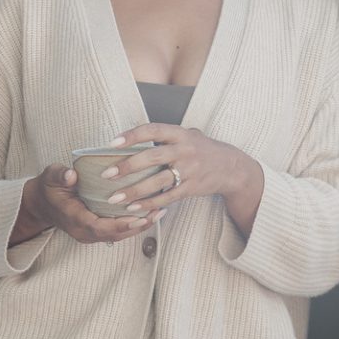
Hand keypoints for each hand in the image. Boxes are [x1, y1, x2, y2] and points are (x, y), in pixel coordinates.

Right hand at [10, 163, 165, 247]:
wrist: (41, 204)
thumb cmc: (49, 187)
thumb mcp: (51, 177)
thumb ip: (61, 176)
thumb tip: (71, 175)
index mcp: (74, 219)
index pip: (100, 227)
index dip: (121, 224)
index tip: (139, 216)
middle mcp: (84, 232)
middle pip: (115, 234)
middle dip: (137, 225)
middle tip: (158, 212)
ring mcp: (90, 234)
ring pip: (119, 235)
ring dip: (139, 226)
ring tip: (160, 213)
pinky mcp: (96, 231)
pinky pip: (117, 231)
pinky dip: (133, 224)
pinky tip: (150, 213)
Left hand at [100, 124, 263, 235]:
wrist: (231, 167)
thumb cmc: (202, 149)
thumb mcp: (188, 135)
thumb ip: (165, 136)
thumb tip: (132, 137)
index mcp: (180, 133)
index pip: (152, 130)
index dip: (132, 135)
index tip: (112, 143)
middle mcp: (185, 150)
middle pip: (152, 157)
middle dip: (128, 166)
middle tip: (107, 174)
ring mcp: (189, 170)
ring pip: (157, 181)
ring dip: (134, 191)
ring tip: (114, 198)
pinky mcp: (191, 188)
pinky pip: (167, 197)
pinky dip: (149, 204)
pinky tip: (134, 208)